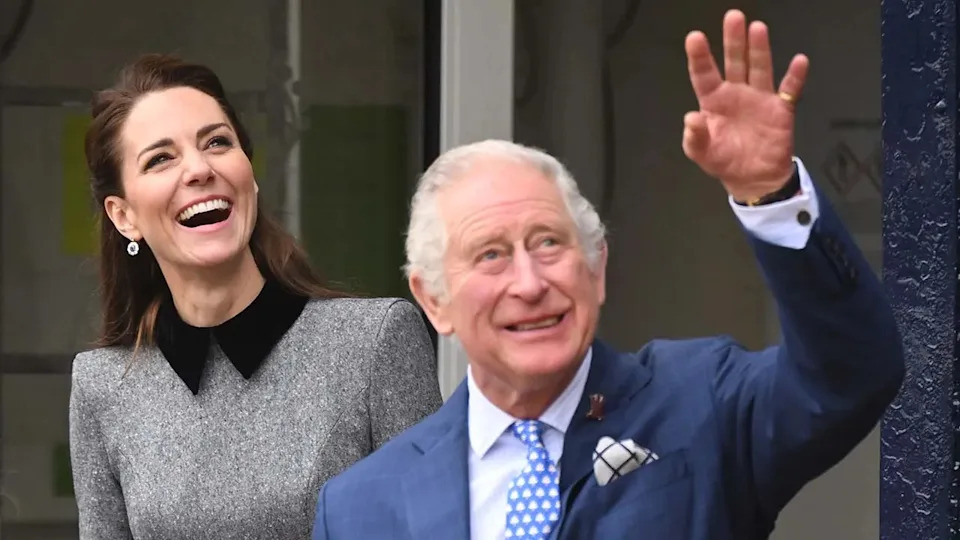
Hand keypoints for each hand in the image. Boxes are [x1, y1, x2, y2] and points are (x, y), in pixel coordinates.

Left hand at [682, 9, 809, 201]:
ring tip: (757, 28)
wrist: (753, 180)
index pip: (704, 75)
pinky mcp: (780, 110)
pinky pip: (789, 91)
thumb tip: (691, 118)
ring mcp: (760, 99)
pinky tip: (799, 61)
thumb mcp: (702, 153)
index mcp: (714, 101)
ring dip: (759, 49)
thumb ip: (695, 137)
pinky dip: (795, 77)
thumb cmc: (724, 161)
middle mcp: (737, 93)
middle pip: (734, 62)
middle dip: (733, 41)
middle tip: (733, 17)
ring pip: (759, 68)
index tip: (695, 37)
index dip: (700, 57)